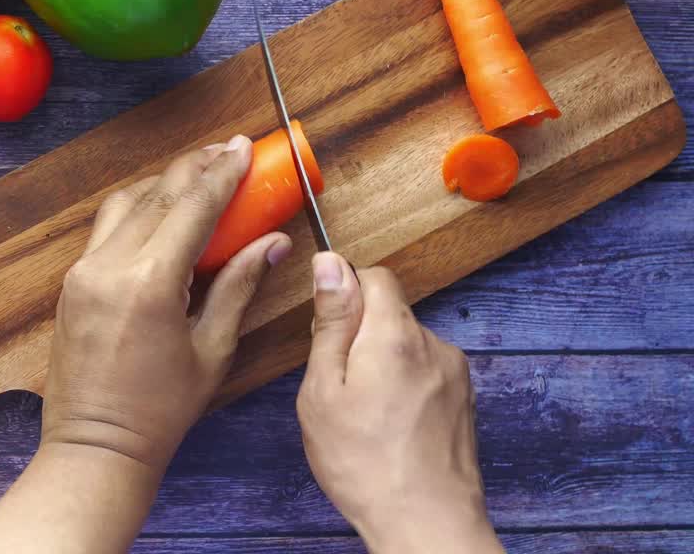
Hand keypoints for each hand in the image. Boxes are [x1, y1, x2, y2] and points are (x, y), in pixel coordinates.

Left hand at [42, 135, 293, 470]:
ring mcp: (83, 272)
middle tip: (228, 151)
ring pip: (125, 203)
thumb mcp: (212, 348)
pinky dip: (137, 208)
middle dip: (196, 167)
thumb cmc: (160, 408)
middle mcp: (109, 266)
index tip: (246, 147)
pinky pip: (106, 228)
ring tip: (199, 173)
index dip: (223, 172)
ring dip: (163, 182)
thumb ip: (240, 286)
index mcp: (150, 282)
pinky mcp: (72, 282)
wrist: (95, 444)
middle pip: (157, 193)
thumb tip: (274, 241)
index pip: (192, 207)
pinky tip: (162, 208)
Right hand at [296, 254, 502, 553]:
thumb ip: (330, 323)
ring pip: (407, 343)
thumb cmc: (364, 464)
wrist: (427, 523)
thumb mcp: (323, 390)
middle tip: (341, 385)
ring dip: (384, 362)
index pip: (375, 276)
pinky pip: (426, 370)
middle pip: (391, 312)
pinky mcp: (464, 397)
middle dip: (361, 335)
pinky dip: (405, 384)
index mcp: (394, 335)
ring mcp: (455, 372)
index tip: (329, 330)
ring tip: (367, 412)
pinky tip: (391, 424)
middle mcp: (433, 344)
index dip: (346, 293)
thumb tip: (331, 265)